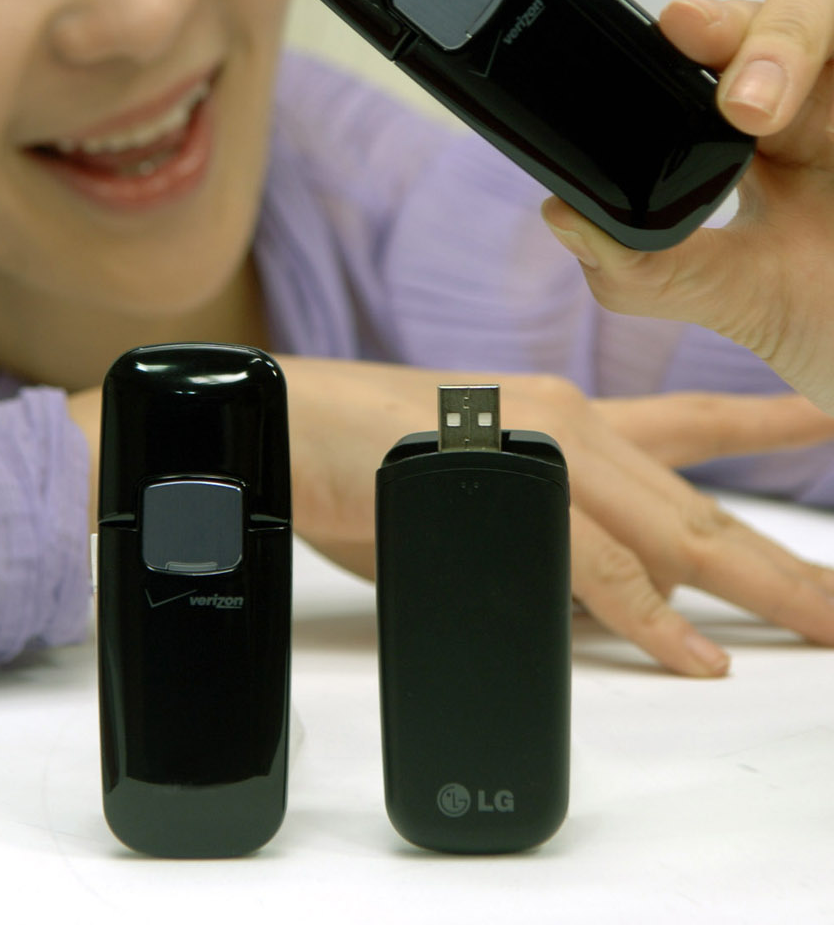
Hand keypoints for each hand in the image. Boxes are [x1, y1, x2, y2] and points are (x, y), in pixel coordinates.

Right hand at [278, 357, 833, 675]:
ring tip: (818, 623)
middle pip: (699, 499)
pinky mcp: (506, 489)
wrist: (294, 421)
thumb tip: (604, 591)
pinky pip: (597, 567)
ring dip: (753, 586)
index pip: (689, 423)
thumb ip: (547, 532)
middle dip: (782, 558)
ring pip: (672, 530)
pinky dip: (652, 620)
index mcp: (564, 420)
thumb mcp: (479, 490)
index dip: (765, 429)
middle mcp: (568, 422)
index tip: (821, 424)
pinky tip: (696, 655)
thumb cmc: (371, 454)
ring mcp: (542, 449)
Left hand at [542, 0, 833, 412]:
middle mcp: (831, 91)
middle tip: (745, 102)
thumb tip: (564, 218)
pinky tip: (827, 135)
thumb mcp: (752, 305)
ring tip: (762, 113)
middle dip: (776, 26)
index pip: (734, 40)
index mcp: (773, 123)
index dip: (713, 22)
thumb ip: (655, 270)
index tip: (677, 28)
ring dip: (808, 35)